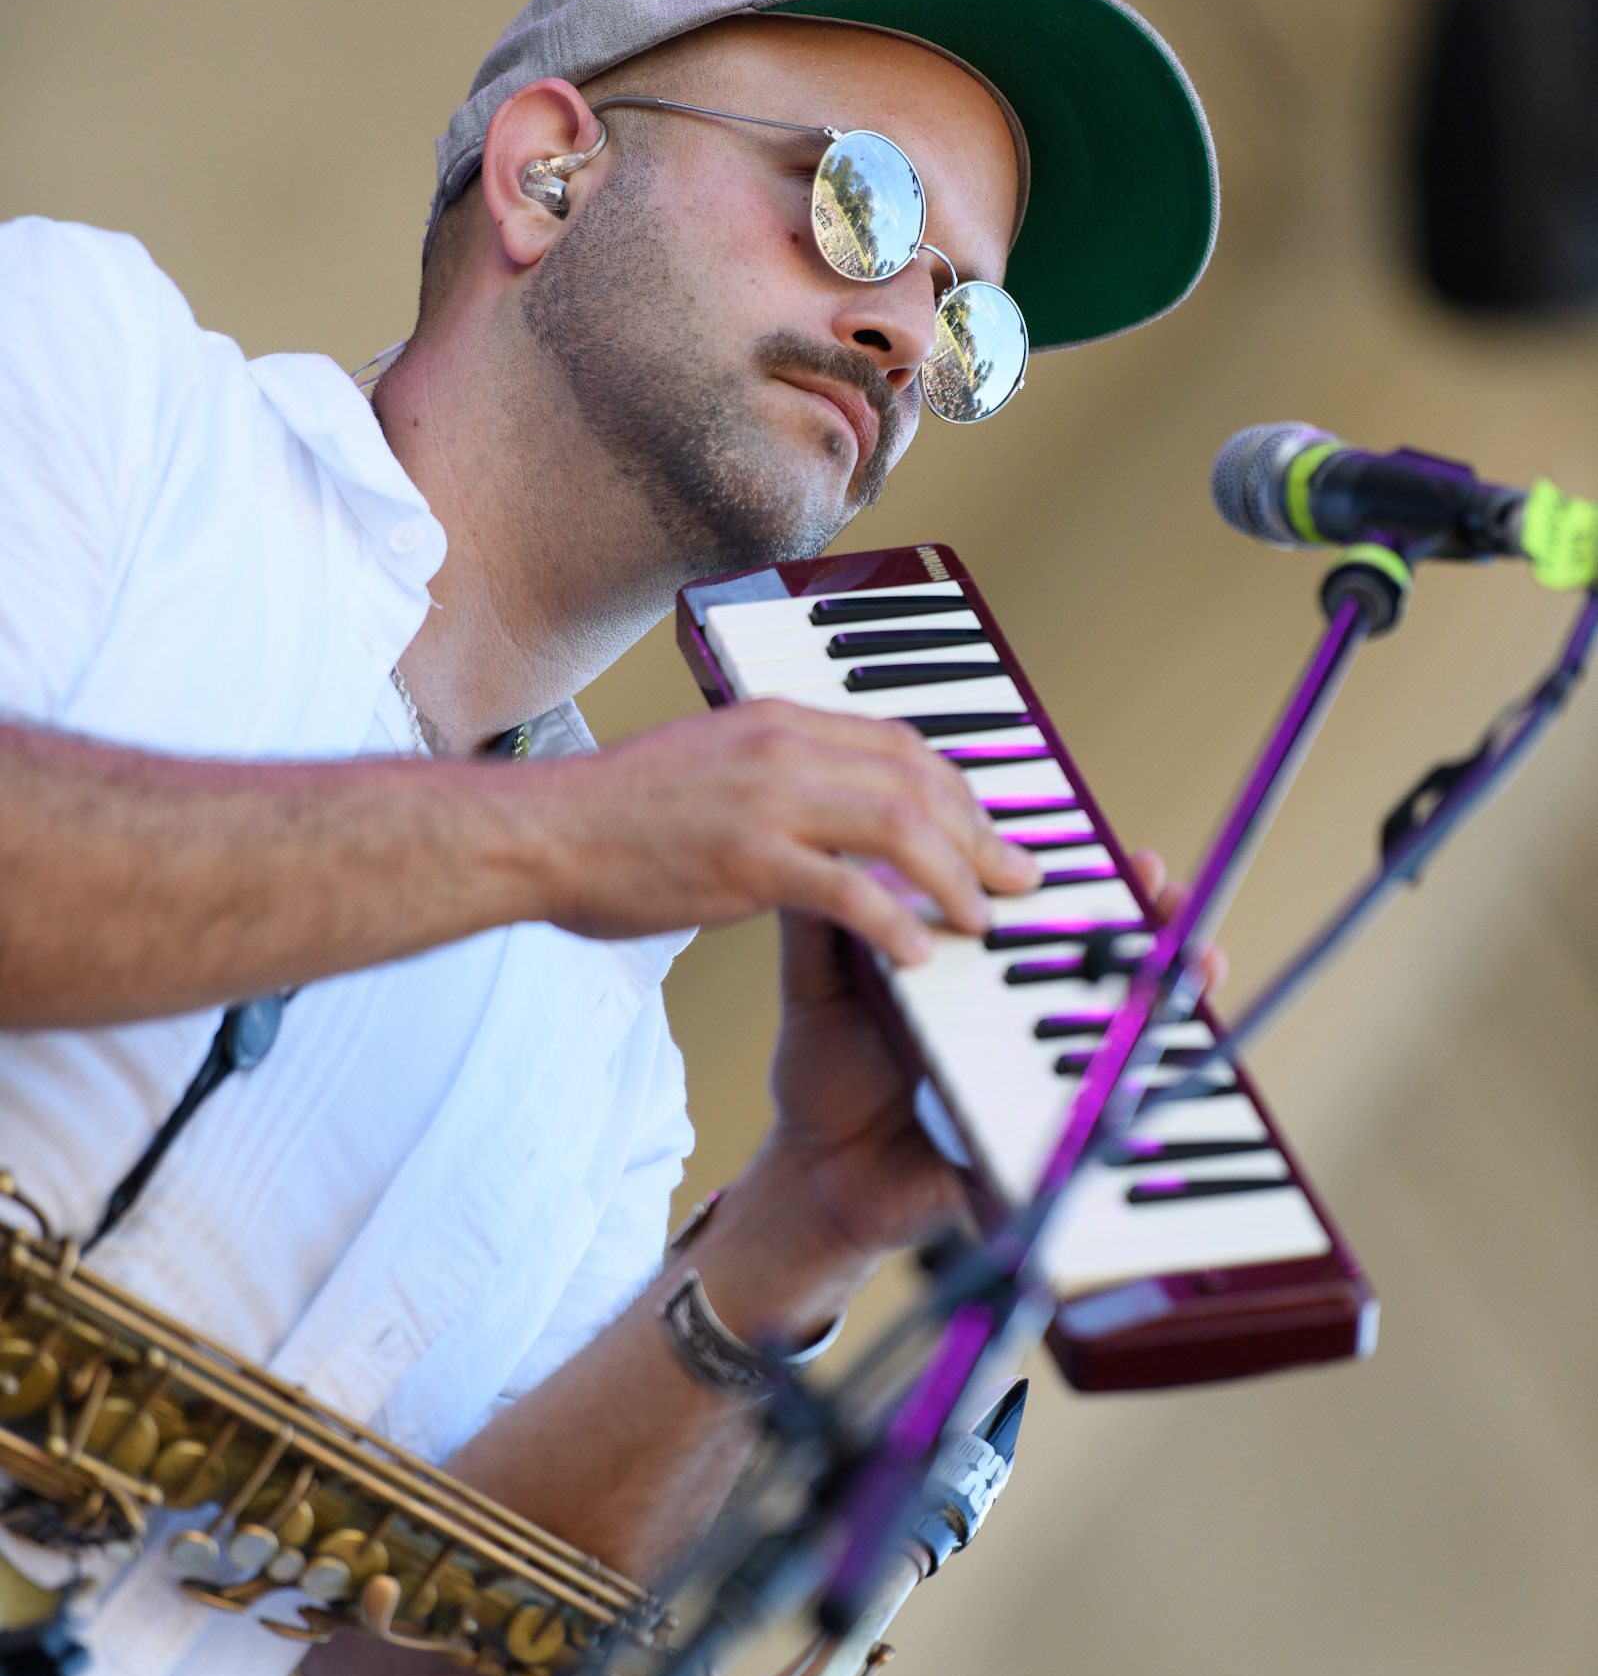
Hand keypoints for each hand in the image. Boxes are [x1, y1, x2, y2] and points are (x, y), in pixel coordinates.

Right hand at [528, 700, 1037, 963]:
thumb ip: (776, 781)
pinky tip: (919, 954)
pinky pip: (848, 891)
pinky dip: (896, 922)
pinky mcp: (746, 861)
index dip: (958, 791)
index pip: (901, 745)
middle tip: (1017, 883)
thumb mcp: (710, 769)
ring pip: (900, 827)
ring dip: (955, 877)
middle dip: (981, 835)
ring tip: (982, 923)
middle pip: (918, 781)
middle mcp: (784, 747)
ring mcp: (766, 801)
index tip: (988, 834)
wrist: (537, 833)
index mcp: (779, 721)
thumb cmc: (616, 817)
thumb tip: (827, 813)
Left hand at [698, 847, 1226, 1342]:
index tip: (1125, 856)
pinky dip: (1138, 1087)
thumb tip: (828, 844)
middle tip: (1169, 893)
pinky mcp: (1029, 1138)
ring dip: (1166, 996)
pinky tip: (1166, 1052)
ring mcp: (1025, 1077)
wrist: (813, 1168)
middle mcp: (1009, 1021)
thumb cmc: (825, 1076)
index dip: (1088, 889)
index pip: (1043, 921)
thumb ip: (825, 923)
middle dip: (1150, 930)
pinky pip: (1097, 1116)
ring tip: (1196, 958)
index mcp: (971, 979)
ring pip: (1116, 1032)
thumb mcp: (823, 987)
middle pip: (1100, 968)